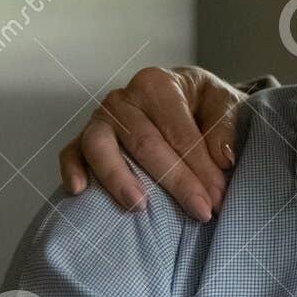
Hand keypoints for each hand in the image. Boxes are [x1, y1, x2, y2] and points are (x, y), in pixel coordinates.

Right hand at [58, 65, 246, 221]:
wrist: (185, 100)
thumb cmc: (205, 105)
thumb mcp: (225, 103)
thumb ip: (225, 126)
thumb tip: (223, 159)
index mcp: (158, 84)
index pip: (179, 131)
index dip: (201, 167)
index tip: (217, 198)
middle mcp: (123, 98)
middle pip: (145, 143)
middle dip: (175, 181)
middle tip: (200, 211)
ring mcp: (100, 119)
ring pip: (100, 146)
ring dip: (118, 178)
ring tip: (140, 206)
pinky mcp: (84, 139)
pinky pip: (71, 153)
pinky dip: (72, 170)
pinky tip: (79, 191)